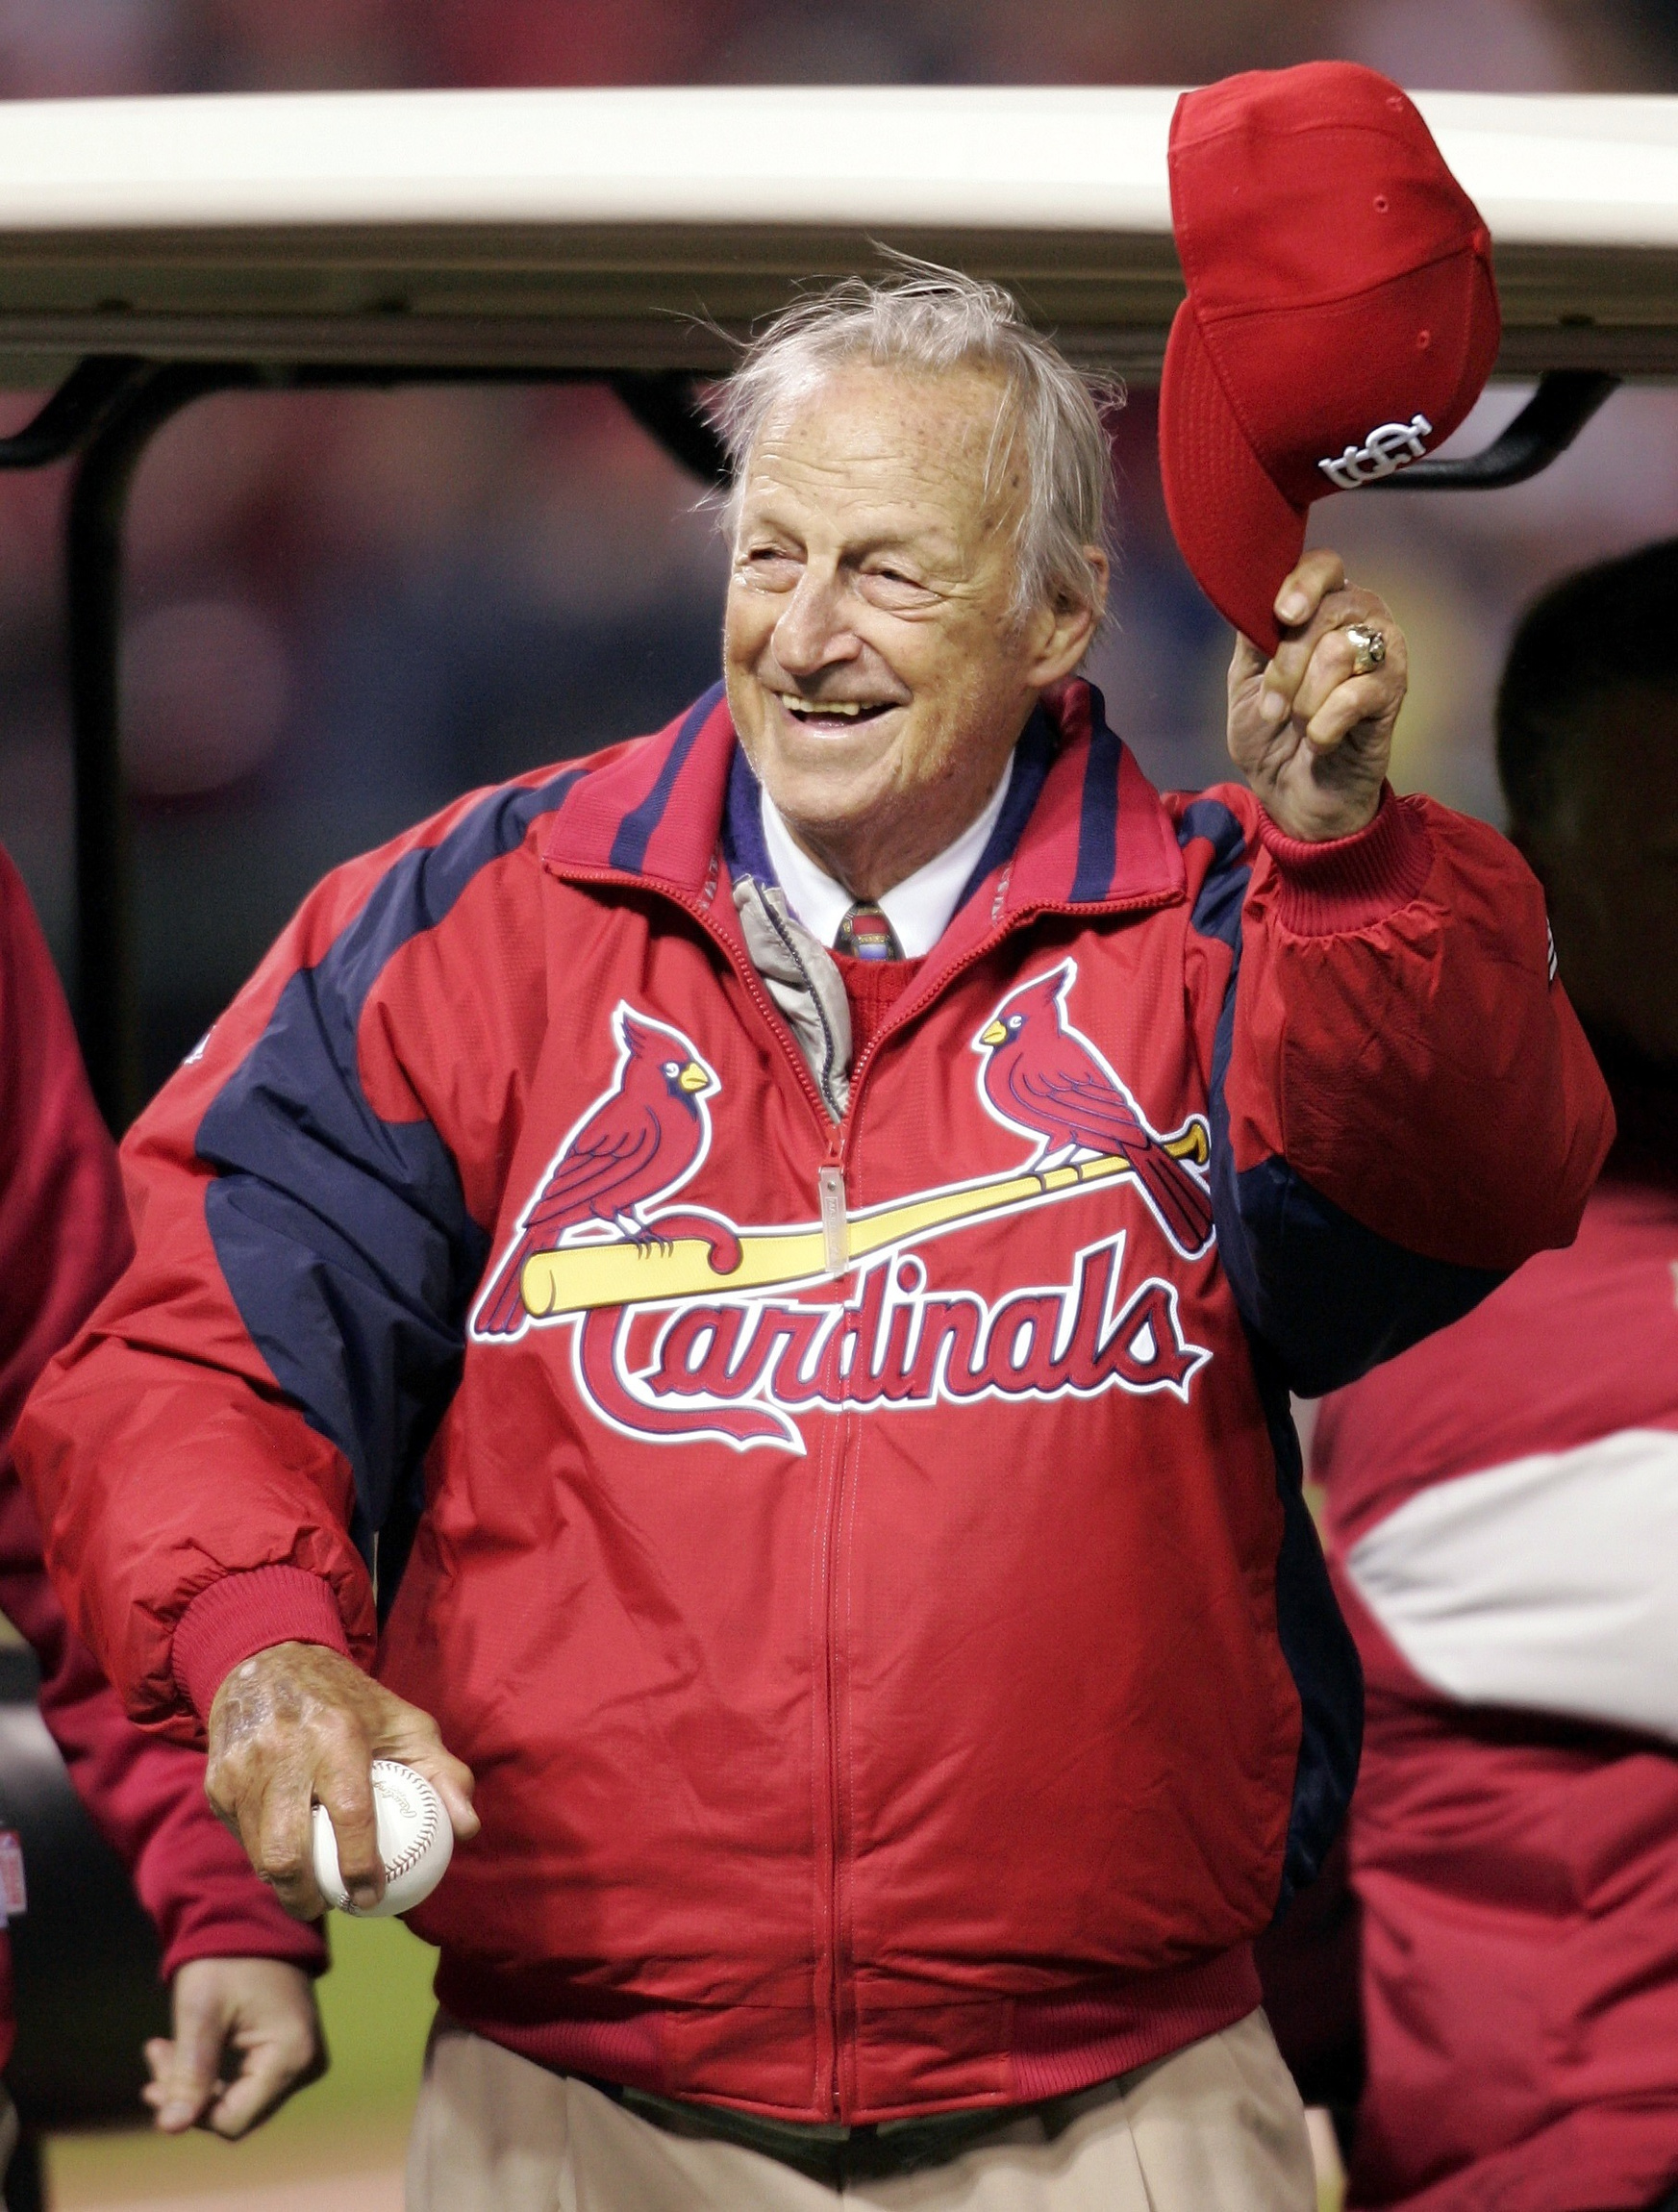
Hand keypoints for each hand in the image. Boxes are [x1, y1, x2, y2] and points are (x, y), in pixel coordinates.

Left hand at [144, 1957, 323, 2138]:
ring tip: (161, 2051)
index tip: (152, 2077)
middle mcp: (306, 2066)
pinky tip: (183, 2053)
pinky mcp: (292, 2054)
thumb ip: (189, 2072)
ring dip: (196, 2084)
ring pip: (238, 2101)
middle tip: (155, 2054)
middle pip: (235, 2112)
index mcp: (291, 2056)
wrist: (257, 1917)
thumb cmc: (228, 1958)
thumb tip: (171, 2128)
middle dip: (188, 2093)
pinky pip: (248, 2084)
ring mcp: (303, 2061)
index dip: (188, 2110)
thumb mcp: (201, 2012)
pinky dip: (213, 2074)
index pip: (231, 2119)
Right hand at [206, 1642, 477, 1920]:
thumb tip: (467, 1829)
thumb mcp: (405, 1723)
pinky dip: (262, 1854)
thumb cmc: (351, 1703)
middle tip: (329, 1905)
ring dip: (283, 1884)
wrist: (271, 1660)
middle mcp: (284, 1751)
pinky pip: (241, 1836)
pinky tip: (286, 1851)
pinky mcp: (218, 1781)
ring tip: (309, 1891)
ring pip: (258, 1853)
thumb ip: (443, 1773)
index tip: (372, 1896)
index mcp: (338, 1733)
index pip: (350, 1813)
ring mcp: (243, 1768)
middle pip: (285, 1851)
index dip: (361, 1866)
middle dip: (305, 1896)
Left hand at [1226, 549, 1408, 841]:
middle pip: (1328, 610)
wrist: (1292, 793)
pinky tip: (1320, 741)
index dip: (1303, 584)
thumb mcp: (1245, 679)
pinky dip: (1324, 725)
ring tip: (1298, 723)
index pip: (1325, 566)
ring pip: (1338, 650)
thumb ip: (1251, 634)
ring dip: (1303, 698)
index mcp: (1323, 606)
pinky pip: (1354, 695)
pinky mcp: (1394, 693)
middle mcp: (1360, 619)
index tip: (1281, 615)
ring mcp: (1384, 653)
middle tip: (1272, 707)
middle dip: (1286, 663)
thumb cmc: (1271, 732)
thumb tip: (1252, 594)